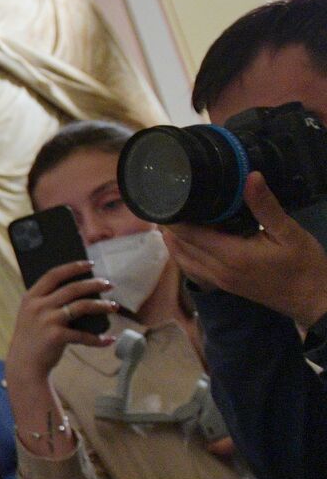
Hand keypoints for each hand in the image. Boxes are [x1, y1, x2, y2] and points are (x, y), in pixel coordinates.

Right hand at [5, 261, 116, 391]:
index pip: (54, 274)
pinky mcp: (56, 337)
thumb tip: (80, 291)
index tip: (90, 265)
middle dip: (94, 284)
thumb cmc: (32, 339)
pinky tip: (108, 339)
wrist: (24, 366)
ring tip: (113, 306)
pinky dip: (98, 338)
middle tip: (109, 285)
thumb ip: (47, 302)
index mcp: (31, 297)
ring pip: (81, 306)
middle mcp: (38, 306)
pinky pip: (83, 335)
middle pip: (72, 288)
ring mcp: (47, 321)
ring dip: (101, 305)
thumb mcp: (32, 316)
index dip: (73, 267)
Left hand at [164, 172, 326, 326]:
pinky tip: (185, 242)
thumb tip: (250, 177)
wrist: (315, 301)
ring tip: (170, 217)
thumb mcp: (289, 233)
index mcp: (231, 255)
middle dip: (171, 225)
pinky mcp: (224, 286)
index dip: (174, 216)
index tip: (168, 196)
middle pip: (181, 246)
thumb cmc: (305, 266)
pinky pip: (193, 269)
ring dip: (174, 240)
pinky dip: (183, 254)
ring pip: (183, 260)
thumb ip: (266, 207)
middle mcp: (218, 271)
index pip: (189, 234)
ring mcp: (219, 281)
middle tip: (166, 201)